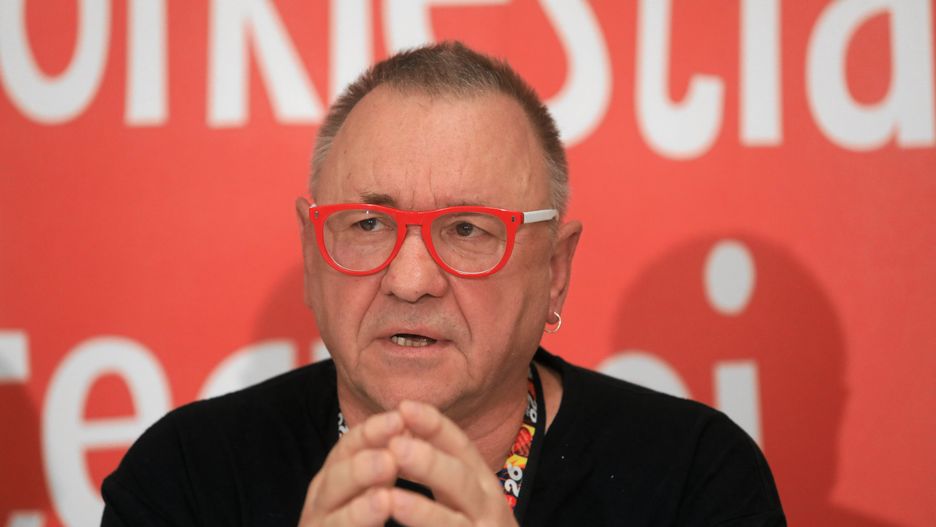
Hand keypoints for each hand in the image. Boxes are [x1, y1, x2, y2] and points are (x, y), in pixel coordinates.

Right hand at [298, 410, 404, 526]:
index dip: (371, 432)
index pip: (348, 447)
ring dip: (357, 510)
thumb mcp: (374, 490)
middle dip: (362, 467)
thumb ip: (385, 467)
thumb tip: (410, 430)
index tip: (399, 418)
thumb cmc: (362, 520)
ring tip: (384, 500)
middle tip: (390, 458)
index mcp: (335, 479)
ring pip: (330, 518)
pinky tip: (378, 517)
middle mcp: (320, 503)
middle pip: (334, 479)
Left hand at [387, 401, 518, 526]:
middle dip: (429, 462)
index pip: (461, 447)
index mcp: (481, 484)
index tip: (403, 406)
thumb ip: (439, 469)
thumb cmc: (472, 526)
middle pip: (461, 481)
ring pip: (453, 523)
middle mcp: (489, 509)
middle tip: (396, 446)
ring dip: (423, 511)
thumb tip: (401, 431)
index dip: (435, 426)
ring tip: (391, 499)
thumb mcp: (460, 495)